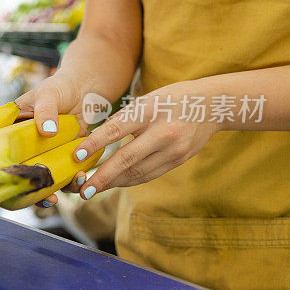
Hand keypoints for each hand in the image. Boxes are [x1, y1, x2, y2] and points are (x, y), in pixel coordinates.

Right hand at [15, 72, 89, 207]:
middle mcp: (21, 147)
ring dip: (46, 192)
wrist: (87, 90)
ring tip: (56, 196)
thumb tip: (47, 131)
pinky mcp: (60, 161)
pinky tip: (79, 180)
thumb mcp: (48, 94)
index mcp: (9, 130)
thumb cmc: (60, 87)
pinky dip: (69, 184)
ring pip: (37, 181)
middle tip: (30, 195)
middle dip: (21, 191)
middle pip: (14, 175)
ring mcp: (41, 156)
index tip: (4, 182)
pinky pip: (61, 178)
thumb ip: (46, 110)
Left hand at [72, 81, 220, 199]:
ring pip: (138, 172)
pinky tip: (114, 183)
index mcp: (149, 111)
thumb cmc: (169, 99)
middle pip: (127, 159)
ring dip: (113, 183)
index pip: (117, 129)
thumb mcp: (145, 100)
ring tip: (92, 190)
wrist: (212, 105)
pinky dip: (129, 180)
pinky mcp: (179, 161)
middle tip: (82, 189)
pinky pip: (149, 174)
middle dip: (102, 177)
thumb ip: (122, 119)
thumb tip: (95, 139)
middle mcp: (163, 132)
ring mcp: (174, 149)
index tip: (77, 156)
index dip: (95, 144)